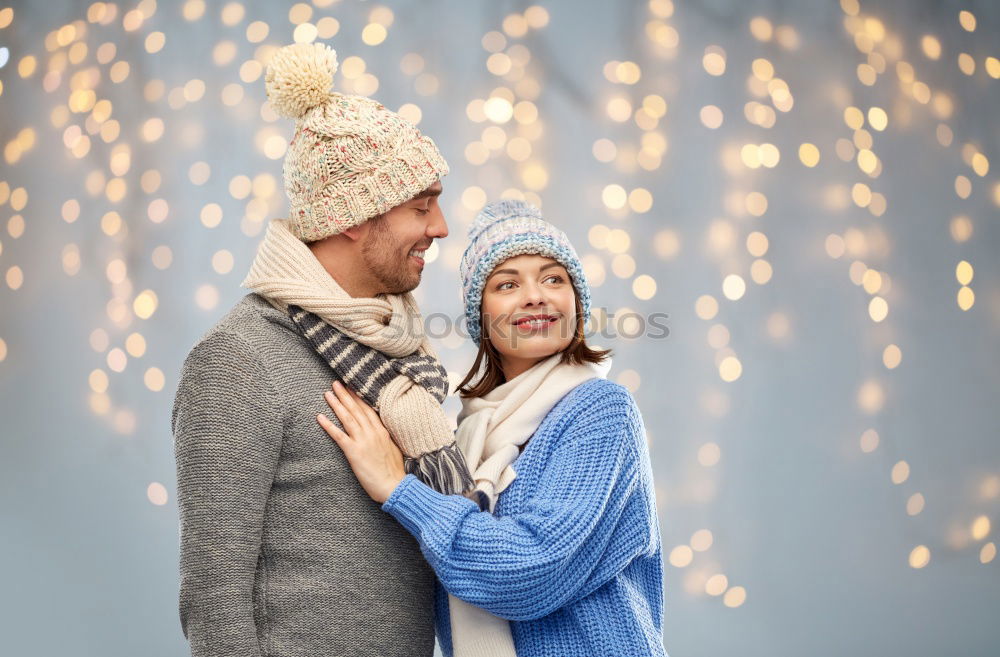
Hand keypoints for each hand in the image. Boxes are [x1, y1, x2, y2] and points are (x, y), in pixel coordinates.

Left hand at [317, 381, 406, 503]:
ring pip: (348, 418)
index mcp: (382, 431)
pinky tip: (320, 417)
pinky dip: (329, 425)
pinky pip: (339, 436)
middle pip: (356, 409)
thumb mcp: (393, 449)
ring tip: (327, 393)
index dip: (358, 397)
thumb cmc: (394, 472)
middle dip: (345, 395)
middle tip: (336, 383)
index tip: (351, 387)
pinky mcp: (354, 452)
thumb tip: (379, 432)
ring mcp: (363, 441)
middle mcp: (373, 432)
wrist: (394, 486)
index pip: (368, 409)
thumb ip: (385, 438)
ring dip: (337, 404)